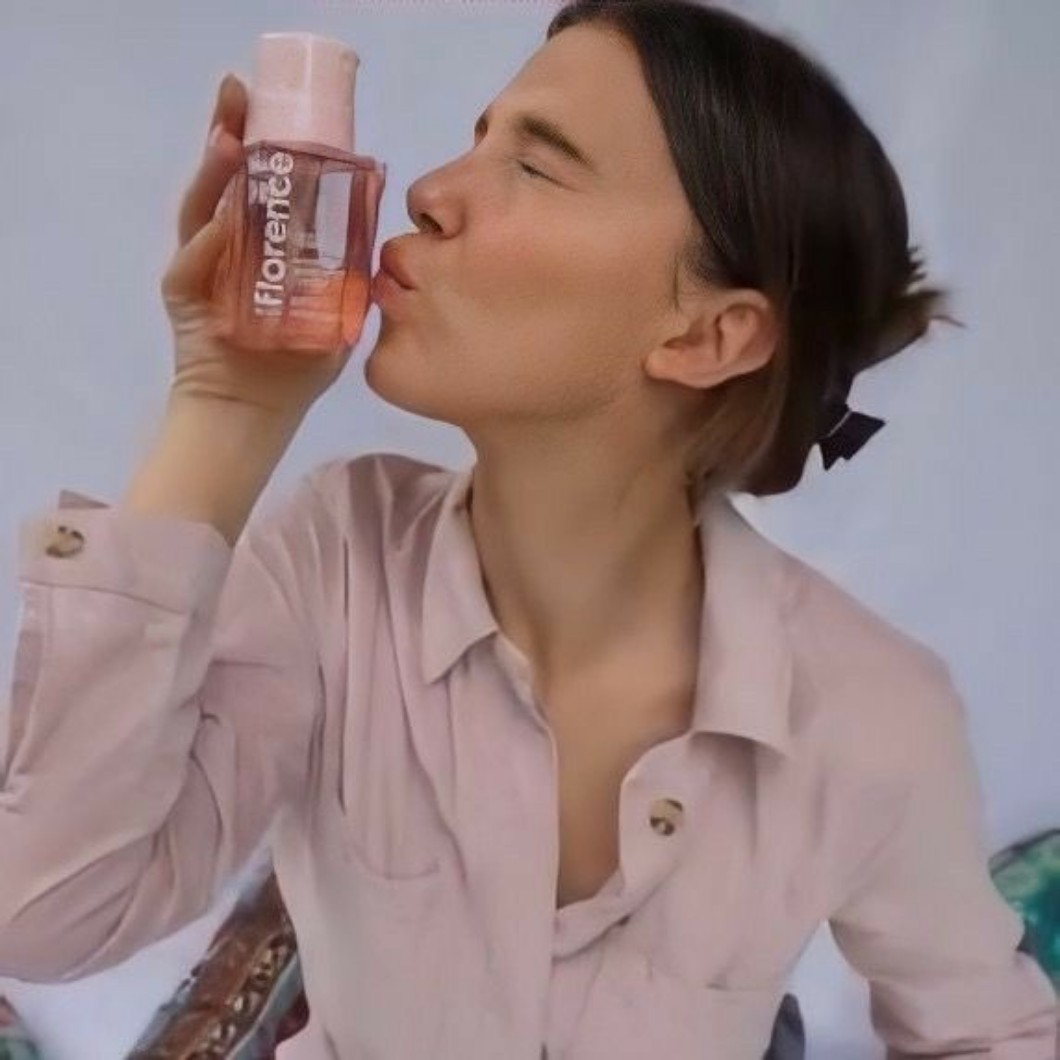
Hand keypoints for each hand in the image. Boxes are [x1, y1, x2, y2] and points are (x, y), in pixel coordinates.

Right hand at [158, 73, 356, 419]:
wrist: (255, 416)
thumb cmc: (296, 369)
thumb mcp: (334, 320)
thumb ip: (349, 284)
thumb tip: (380, 246)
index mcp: (258, 247)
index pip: (257, 185)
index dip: (263, 145)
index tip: (275, 107)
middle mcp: (224, 248)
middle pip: (223, 183)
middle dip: (229, 135)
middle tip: (238, 94)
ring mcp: (200, 271)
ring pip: (201, 213)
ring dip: (214, 176)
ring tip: (229, 139)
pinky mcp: (184, 300)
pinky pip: (192, 268)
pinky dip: (208, 248)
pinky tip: (222, 227)